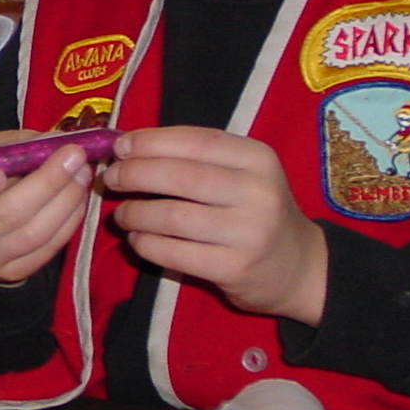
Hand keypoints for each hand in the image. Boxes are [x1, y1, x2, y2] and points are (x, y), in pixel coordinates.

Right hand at [0, 131, 93, 283]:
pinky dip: (69, 220)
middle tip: (73, 156)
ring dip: (65, 201)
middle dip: (44, 183)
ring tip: (82, 173)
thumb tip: (53, 141)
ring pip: (32, 234)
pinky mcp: (14, 273)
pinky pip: (47, 249)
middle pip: (2, 216)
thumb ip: (10, 145)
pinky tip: (78, 197)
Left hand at [101, 126, 327, 323]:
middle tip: (111, 179)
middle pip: (181, 177)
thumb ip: (195, 158)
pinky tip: (137, 240)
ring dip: (135, 213)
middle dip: (135, 175)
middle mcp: (258, 192)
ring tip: (122, 214)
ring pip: (173, 216)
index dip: (151, 142)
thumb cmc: (255, 212)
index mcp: (257, 158)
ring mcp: (248, 232)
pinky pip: (174, 253)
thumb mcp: (242, 174)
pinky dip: (146, 244)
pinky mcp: (234, 268)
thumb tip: (127, 146)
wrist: (298, 267)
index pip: (196, 141)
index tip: (120, 147)